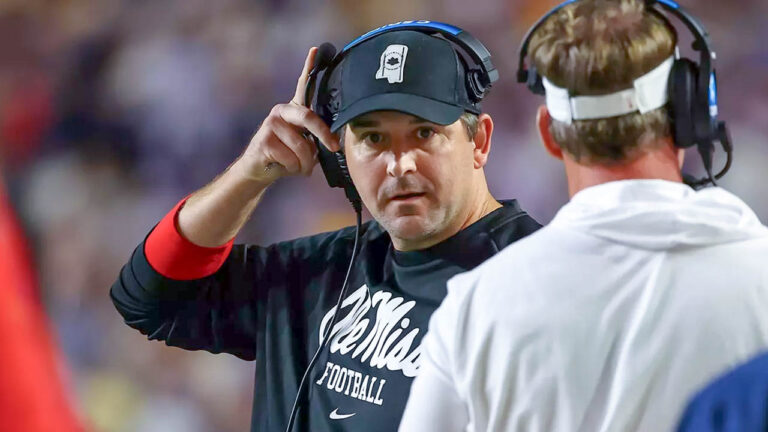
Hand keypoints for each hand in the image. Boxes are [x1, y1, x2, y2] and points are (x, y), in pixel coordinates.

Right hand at [238, 47, 340, 183]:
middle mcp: (281, 111)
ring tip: (299, 166)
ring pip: (302, 146)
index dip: (309, 67)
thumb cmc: (287, 157)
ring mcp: (271, 124)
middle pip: (309, 117)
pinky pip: (291, 158)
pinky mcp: (264, 140)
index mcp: (294, 110)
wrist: (259, 171)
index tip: (316, 50)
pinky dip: (294, 169)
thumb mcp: (305, 144)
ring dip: (305, 164)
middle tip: (334, 147)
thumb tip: (333, 141)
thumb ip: (315, 137)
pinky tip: (284, 167)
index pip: (302, 86)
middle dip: (324, 135)